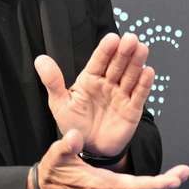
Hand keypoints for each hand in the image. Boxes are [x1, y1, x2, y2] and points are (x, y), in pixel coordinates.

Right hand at [29, 130, 188, 188]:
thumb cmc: (53, 171)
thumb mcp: (55, 155)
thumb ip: (66, 145)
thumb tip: (75, 135)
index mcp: (99, 185)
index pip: (133, 188)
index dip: (155, 185)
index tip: (173, 180)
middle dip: (166, 185)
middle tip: (184, 173)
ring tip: (178, 177)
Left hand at [35, 33, 152, 156]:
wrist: (89, 149)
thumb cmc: (75, 125)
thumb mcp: (60, 104)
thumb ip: (53, 81)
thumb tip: (40, 59)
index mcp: (90, 79)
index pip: (99, 60)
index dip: (106, 49)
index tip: (112, 38)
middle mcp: (108, 84)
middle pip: (118, 64)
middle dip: (124, 52)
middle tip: (130, 39)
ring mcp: (121, 95)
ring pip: (131, 75)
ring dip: (137, 62)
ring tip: (141, 49)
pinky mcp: (132, 109)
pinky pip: (139, 95)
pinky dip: (144, 83)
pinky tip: (148, 72)